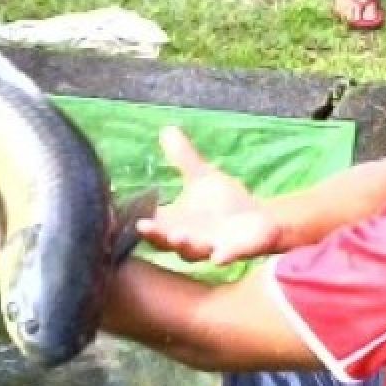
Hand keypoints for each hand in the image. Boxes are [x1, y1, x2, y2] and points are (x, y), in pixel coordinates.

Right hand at [135, 127, 282, 264]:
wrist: (258, 221)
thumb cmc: (223, 202)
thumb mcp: (201, 176)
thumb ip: (183, 157)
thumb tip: (166, 129)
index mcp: (175, 221)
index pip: (151, 223)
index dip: (139, 220)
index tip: (126, 213)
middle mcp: (187, 238)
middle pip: (165, 242)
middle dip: (156, 235)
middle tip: (144, 227)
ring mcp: (210, 247)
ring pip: (193, 252)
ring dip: (185, 246)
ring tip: (179, 236)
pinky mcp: (234, 252)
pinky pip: (226, 257)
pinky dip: (223, 257)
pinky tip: (220, 257)